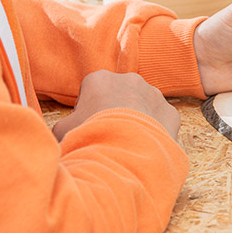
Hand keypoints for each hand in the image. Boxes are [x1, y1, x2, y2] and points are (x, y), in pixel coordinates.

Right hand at [52, 70, 180, 141]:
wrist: (124, 153)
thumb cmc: (89, 137)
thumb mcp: (62, 131)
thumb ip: (62, 126)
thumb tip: (61, 131)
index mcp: (100, 79)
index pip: (91, 92)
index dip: (87, 112)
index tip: (87, 129)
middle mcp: (129, 79)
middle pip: (119, 96)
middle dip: (115, 113)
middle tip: (108, 138)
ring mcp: (153, 94)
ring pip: (142, 106)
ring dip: (136, 121)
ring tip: (128, 145)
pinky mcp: (170, 112)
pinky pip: (161, 121)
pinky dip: (156, 132)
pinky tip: (146, 148)